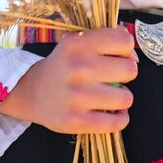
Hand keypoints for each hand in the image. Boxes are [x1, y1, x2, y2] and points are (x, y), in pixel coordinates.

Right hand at [0, 28, 138, 133]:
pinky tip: (112, 113)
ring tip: (110, 96)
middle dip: (126, 75)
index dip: (126, 50)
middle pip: (131, 70)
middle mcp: (78, 68)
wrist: (29, 92)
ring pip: (126, 98)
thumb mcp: (77, 42)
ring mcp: (77, 96)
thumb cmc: (63, 65)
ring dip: (122, 98)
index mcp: (78, 44)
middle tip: (113, 78)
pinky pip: (117, 123)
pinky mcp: (76, 121)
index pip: (124, 41)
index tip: (118, 57)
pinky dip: (120, 119)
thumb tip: (133, 55)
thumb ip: (107, 39)